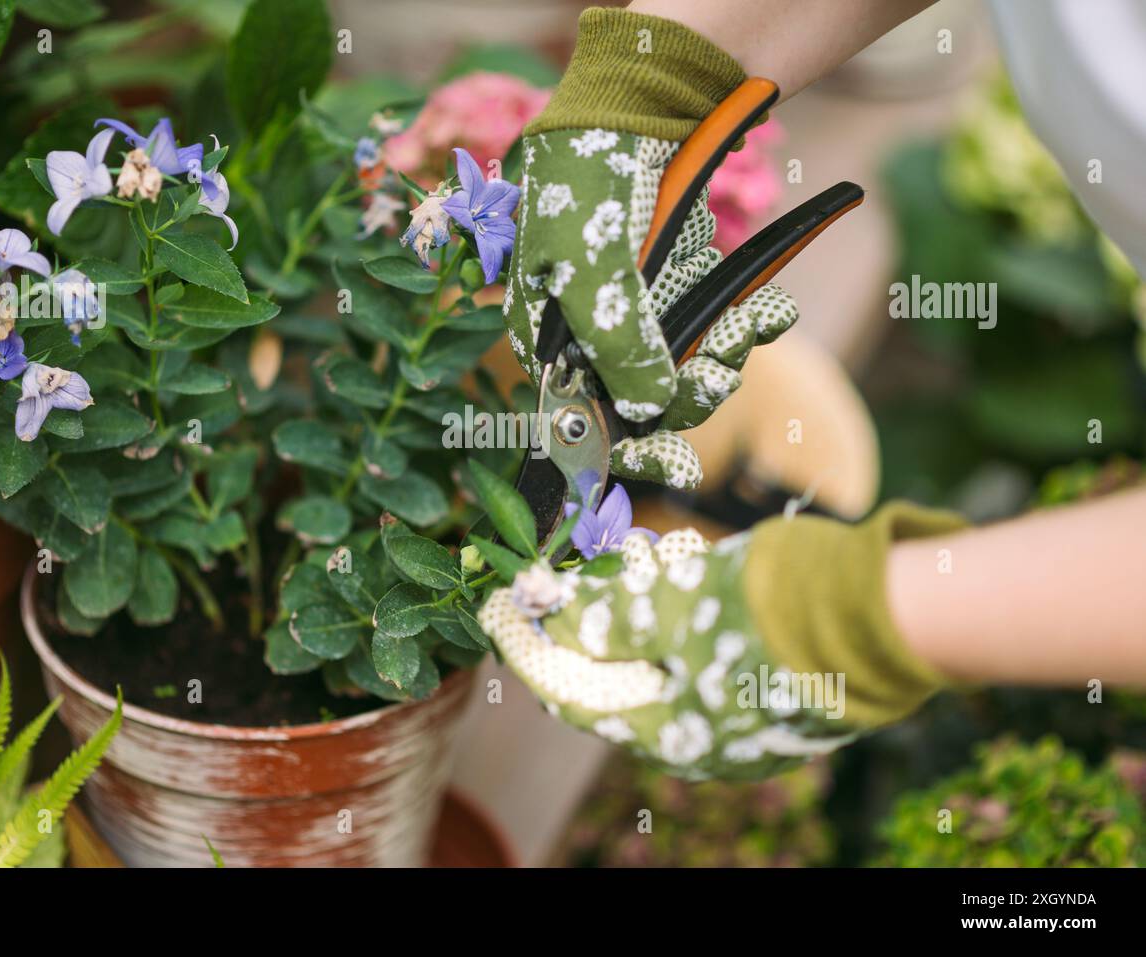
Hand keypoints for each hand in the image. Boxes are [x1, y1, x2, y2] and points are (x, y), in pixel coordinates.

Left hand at [479, 502, 965, 780]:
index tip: (501, 607)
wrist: (888, 610)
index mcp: (671, 735)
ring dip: (634, 612)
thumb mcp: (672, 607)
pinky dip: (679, 615)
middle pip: (618, 678)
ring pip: (663, 659)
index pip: (575, 697)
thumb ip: (607, 619)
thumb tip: (554, 619)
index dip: (531, 649)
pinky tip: (676, 573)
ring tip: (624, 561)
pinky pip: (703, 651)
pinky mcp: (769, 680)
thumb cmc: (771, 612)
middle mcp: (703, 737)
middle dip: (587, 623)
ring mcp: (742, 712)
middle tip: (564, 575)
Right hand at [501, 9, 799, 489]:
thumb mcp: (596, 270)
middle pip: (644, 396)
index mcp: (548, 332)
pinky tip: (768, 308)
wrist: (645, 97)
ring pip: (687, 364)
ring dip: (726, 351)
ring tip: (755, 322)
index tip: (681, 469)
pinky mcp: (679, 282)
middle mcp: (590, 327)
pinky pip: (716, 323)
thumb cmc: (594, 179)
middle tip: (722, 369)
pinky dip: (746, 319)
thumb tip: (644, 412)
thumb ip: (618, 348)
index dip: (629, 448)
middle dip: (692, 387)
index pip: (583, 415)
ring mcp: (637, 305)